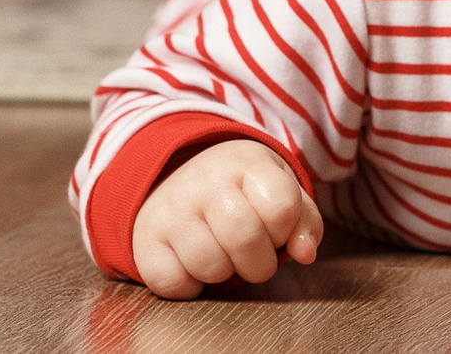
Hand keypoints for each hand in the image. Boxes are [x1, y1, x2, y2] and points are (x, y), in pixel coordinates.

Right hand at [129, 139, 322, 299]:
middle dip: (259, 264)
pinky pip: (172, 283)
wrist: (175, 172)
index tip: (275, 230)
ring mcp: (172, 210)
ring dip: (223, 274)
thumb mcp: (278, 190)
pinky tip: (192, 265)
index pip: (281, 206)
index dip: (285, 230)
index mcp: (246, 164)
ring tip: (221, 255)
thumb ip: (303, 221)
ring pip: (209, 265)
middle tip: (254, 258)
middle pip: (244, 238)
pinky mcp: (145, 239)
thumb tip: (305, 253)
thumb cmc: (240, 191)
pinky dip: (188, 286)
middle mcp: (205, 182)